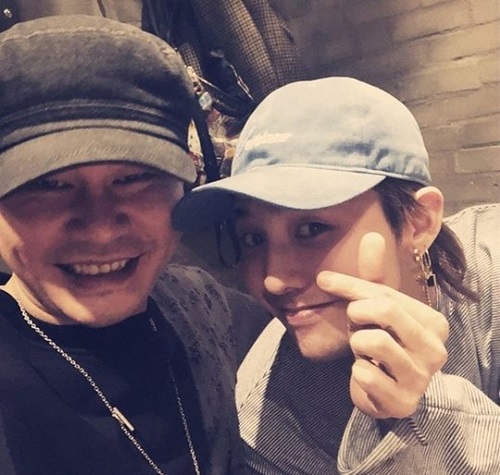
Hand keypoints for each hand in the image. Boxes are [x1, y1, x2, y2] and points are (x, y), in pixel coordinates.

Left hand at [316, 232, 448, 418]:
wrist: (383, 392)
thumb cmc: (381, 343)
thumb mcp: (376, 309)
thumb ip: (371, 277)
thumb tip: (373, 235)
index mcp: (434, 322)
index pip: (386, 293)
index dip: (350, 285)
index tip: (324, 280)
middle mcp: (436, 349)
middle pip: (384, 309)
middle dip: (357, 315)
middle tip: (357, 324)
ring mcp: (422, 377)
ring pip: (372, 340)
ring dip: (357, 344)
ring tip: (365, 352)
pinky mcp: (403, 401)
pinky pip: (364, 373)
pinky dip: (357, 371)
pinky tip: (368, 374)